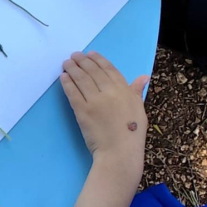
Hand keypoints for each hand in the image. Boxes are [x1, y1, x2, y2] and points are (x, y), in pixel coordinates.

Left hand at [61, 52, 148, 206]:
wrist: (120, 152)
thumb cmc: (132, 134)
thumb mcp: (139, 109)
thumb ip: (137, 91)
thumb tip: (143, 76)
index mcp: (125, 91)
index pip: (109, 69)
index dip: (98, 60)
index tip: (90, 54)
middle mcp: (110, 92)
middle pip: (93, 71)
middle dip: (82, 61)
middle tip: (74, 55)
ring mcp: (95, 101)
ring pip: (81, 79)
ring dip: (72, 69)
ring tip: (66, 63)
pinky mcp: (82, 111)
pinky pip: (73, 93)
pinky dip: (67, 83)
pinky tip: (63, 77)